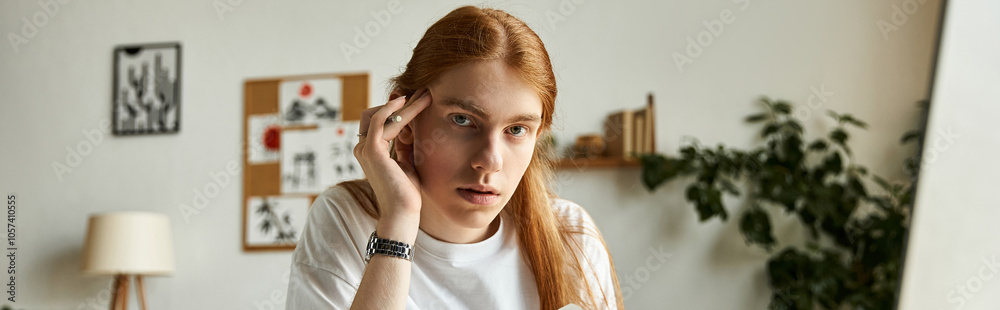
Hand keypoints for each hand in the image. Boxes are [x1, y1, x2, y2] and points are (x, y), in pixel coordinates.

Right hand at [353, 88, 431, 225]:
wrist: (402, 213)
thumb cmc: (406, 192)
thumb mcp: (406, 162)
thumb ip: (404, 144)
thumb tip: (410, 127)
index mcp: (370, 150)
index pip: (381, 120)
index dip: (399, 108)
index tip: (421, 99)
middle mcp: (363, 148)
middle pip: (377, 113)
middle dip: (401, 102)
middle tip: (425, 92)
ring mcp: (365, 148)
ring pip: (382, 114)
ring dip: (405, 104)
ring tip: (426, 96)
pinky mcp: (372, 150)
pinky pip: (379, 120)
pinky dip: (393, 109)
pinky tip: (406, 102)